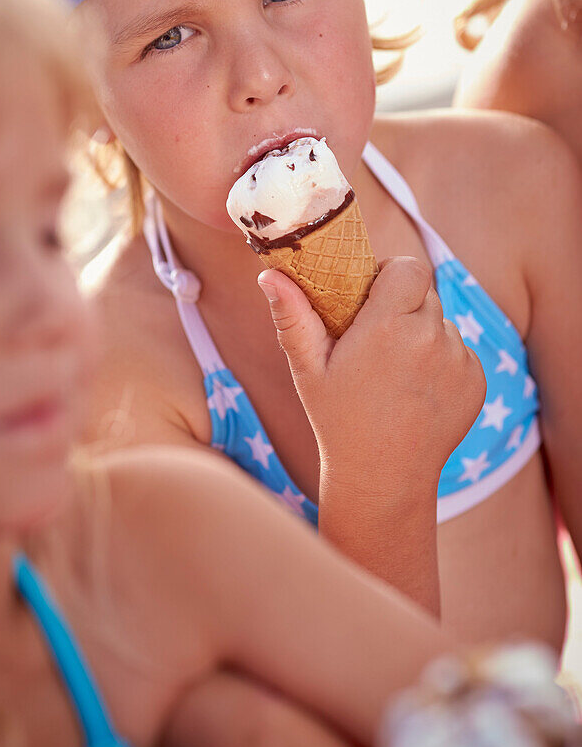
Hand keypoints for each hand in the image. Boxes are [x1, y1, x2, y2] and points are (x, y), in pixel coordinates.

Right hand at [258, 256, 485, 497]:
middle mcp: (430, 338)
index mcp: (388, 327)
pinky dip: (442, 361)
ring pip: (443, 324)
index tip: (373, 296)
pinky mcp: (476, 382)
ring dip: (424, 334)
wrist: (383, 478)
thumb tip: (270, 275)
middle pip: (425, 293)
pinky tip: (416, 390)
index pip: (409, 268)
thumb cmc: (337, 420)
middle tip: (378, 339)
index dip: (392, 274)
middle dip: (404, 306)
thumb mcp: (308, 368)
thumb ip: (292, 316)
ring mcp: (458, 361)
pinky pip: (460, 352)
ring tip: (396, 372)